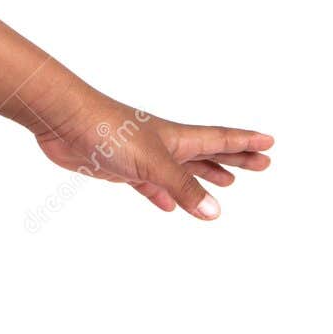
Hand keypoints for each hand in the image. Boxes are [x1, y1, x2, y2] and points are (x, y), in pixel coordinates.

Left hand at [32, 96, 273, 219]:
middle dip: (235, 159)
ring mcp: (141, 156)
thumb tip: (215, 212)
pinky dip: (162, 195)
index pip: (219, 139)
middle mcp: (162, 145)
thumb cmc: (107, 130)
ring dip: (203, 176)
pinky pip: (148, 184)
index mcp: (176, 138)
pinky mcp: (118, 168)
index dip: (244, 142)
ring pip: (181, 169)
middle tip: (262, 164)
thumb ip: (182, 187)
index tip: (270, 143)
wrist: (62, 121)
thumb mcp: (152, 162)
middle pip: (207, 153)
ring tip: (227, 182)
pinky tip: (169, 205)